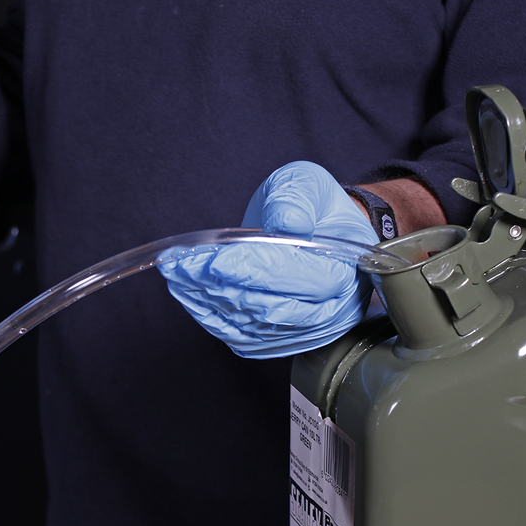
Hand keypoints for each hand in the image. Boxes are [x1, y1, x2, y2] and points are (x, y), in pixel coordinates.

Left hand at [159, 162, 378, 357]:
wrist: (315, 232)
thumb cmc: (314, 208)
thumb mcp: (308, 185)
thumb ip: (297, 200)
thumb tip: (287, 224)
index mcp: (347, 270)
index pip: (303, 279)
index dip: (258, 270)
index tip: (218, 260)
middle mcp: (332, 310)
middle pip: (273, 308)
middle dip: (223, 286)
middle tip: (184, 265)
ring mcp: (305, 331)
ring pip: (252, 326)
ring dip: (209, 301)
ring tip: (179, 274)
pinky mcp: (278, 341)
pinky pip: (240, 337)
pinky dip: (210, 316)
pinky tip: (187, 294)